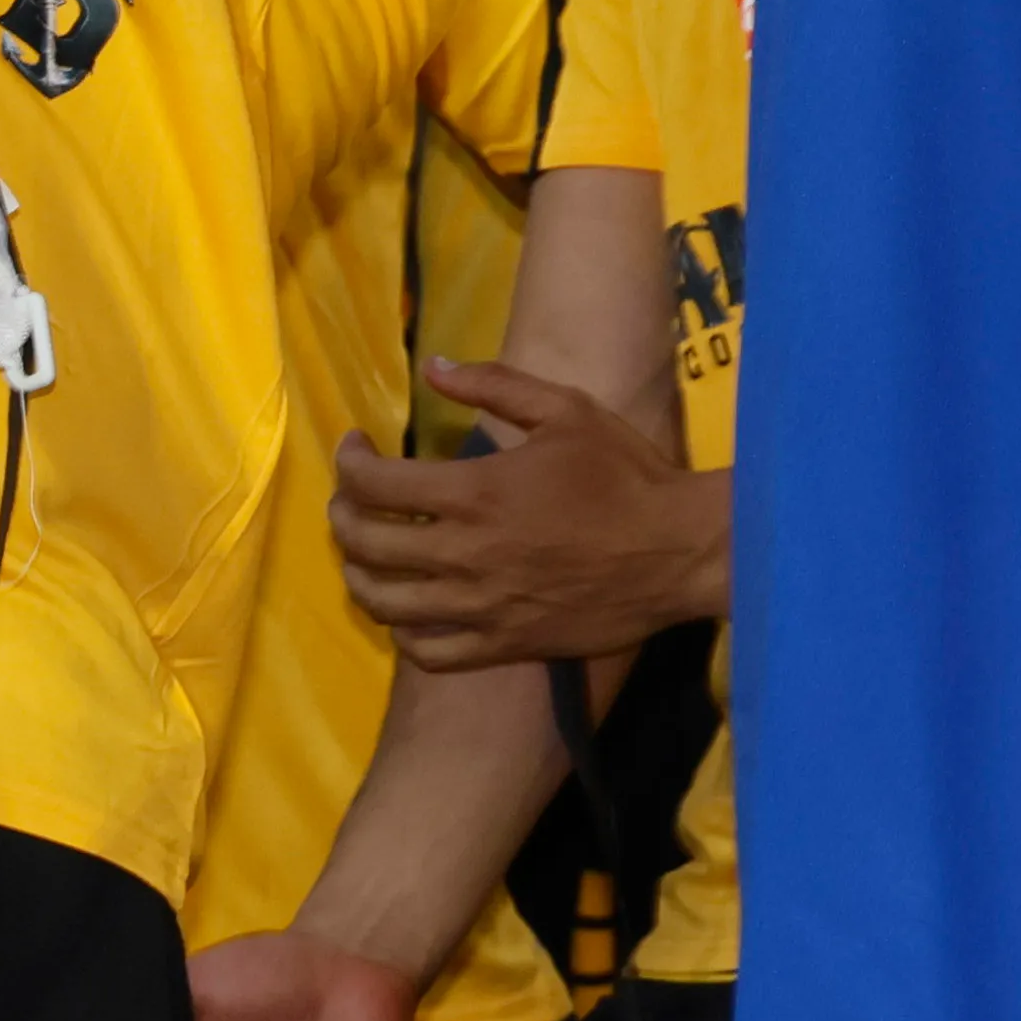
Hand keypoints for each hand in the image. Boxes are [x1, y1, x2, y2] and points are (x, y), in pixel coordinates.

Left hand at [329, 361, 723, 669]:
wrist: (678, 552)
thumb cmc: (623, 475)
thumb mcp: (564, 409)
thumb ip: (493, 384)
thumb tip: (432, 367)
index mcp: (475, 493)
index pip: (375, 485)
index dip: (348, 462)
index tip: (354, 447)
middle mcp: (466, 555)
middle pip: (367, 545)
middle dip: (342, 515)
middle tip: (349, 498)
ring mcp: (482, 608)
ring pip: (386, 604)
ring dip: (359, 575)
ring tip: (364, 554)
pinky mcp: (505, 644)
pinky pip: (429, 653)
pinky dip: (403, 632)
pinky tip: (407, 610)